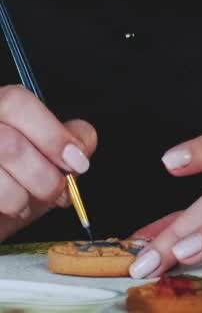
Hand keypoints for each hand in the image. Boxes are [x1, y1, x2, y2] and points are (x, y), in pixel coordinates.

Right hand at [0, 85, 96, 239]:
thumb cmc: (11, 181)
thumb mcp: (43, 157)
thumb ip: (65, 140)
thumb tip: (83, 140)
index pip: (17, 102)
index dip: (51, 133)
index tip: (77, 162)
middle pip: (10, 145)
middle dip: (44, 176)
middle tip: (59, 192)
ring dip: (22, 198)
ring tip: (28, 203)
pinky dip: (7, 209)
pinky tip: (10, 209)